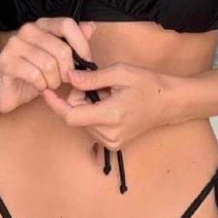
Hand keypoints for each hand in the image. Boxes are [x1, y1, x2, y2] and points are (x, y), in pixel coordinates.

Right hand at [0, 17, 95, 114]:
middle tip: (64, 79)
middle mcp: (27, 30)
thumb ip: (74, 41)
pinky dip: (41, 84)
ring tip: (50, 83)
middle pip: (61, 48)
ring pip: (48, 64)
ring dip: (54, 80)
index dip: (81, 44)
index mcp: (42, 24)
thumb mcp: (58, 58)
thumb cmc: (35, 72)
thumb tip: (90, 26)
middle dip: (68, 70)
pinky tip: (39, 86)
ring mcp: (14, 44)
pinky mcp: (5, 62)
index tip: (86, 61)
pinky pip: (34, 75)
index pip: (67, 25)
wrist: (7, 90)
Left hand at [40, 62, 175, 150]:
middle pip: (75, 117)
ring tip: (105, 93)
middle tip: (92, 82)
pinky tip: (108, 103)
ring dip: (85, 106)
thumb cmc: (148, 84)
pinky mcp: (114, 144)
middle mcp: (109, 134)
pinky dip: (93, 113)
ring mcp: (112, 142)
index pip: (70, 115)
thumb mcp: (120, 73)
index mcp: (110, 116)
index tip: (46, 90)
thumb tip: (68, 77)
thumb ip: (91, 78)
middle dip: (76, 98)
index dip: (55, 103)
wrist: (170, 102)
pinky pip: (92, 128)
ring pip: (82, 123)